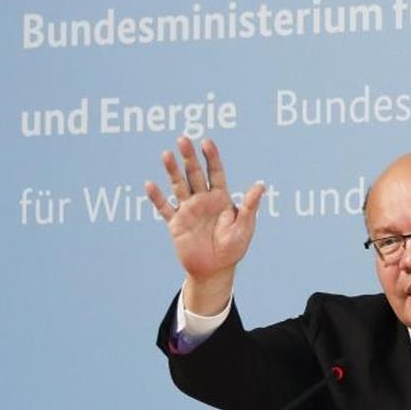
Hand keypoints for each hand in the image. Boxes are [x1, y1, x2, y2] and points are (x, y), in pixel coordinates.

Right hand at [145, 137, 265, 286]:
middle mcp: (203, 200)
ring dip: (172, 171)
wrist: (215, 270)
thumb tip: (261, 185)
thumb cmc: (233, 248)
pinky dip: (157, 197)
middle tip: (183, 138)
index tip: (206, 142)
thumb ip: (250, 206)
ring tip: (166, 154)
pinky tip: (149, 184)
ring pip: (179, 186)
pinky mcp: (176, 224)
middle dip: (189, 157)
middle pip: (195, 174)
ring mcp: (188, 210)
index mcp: (221, 198)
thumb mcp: (245, 227)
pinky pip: (165, 208)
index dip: (211, 156)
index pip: (216, 172)